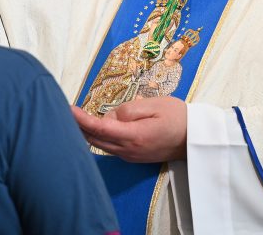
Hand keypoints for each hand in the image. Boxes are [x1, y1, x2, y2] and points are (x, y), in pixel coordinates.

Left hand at [71, 96, 186, 162]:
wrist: (195, 139)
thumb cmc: (178, 117)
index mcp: (134, 136)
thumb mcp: (155, 105)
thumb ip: (128, 110)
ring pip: (100, 145)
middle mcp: (128, 150)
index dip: (81, 119)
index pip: (99, 128)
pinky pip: (109, 148)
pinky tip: (95, 127)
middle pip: (95, 140)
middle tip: (67, 111)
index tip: (69, 109)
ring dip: (88, 133)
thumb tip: (109, 116)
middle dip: (79, 127)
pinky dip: (99, 138)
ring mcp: (130, 156)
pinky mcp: (133, 157)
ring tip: (77, 118)